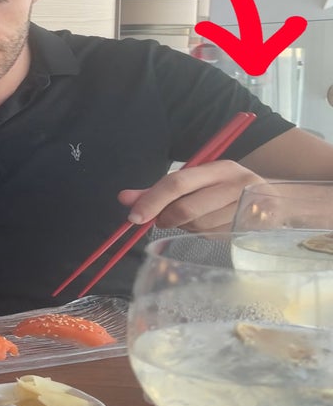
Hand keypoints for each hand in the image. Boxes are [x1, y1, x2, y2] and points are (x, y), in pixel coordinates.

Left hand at [118, 160, 263, 232]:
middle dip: (166, 218)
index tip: (133, 217)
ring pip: (198, 226)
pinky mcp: (252, 230)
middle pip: (186, 208)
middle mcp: (237, 184)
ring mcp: (247, 209)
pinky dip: (202, 235)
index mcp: (220, 167)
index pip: (177, 182)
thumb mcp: (197, 181)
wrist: (280, 202)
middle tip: (160, 220)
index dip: (152, 200)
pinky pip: (212, 238)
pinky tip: (210, 225)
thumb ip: (159, 190)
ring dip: (185, 227)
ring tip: (193, 218)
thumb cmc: (226, 190)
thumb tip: (124, 199)